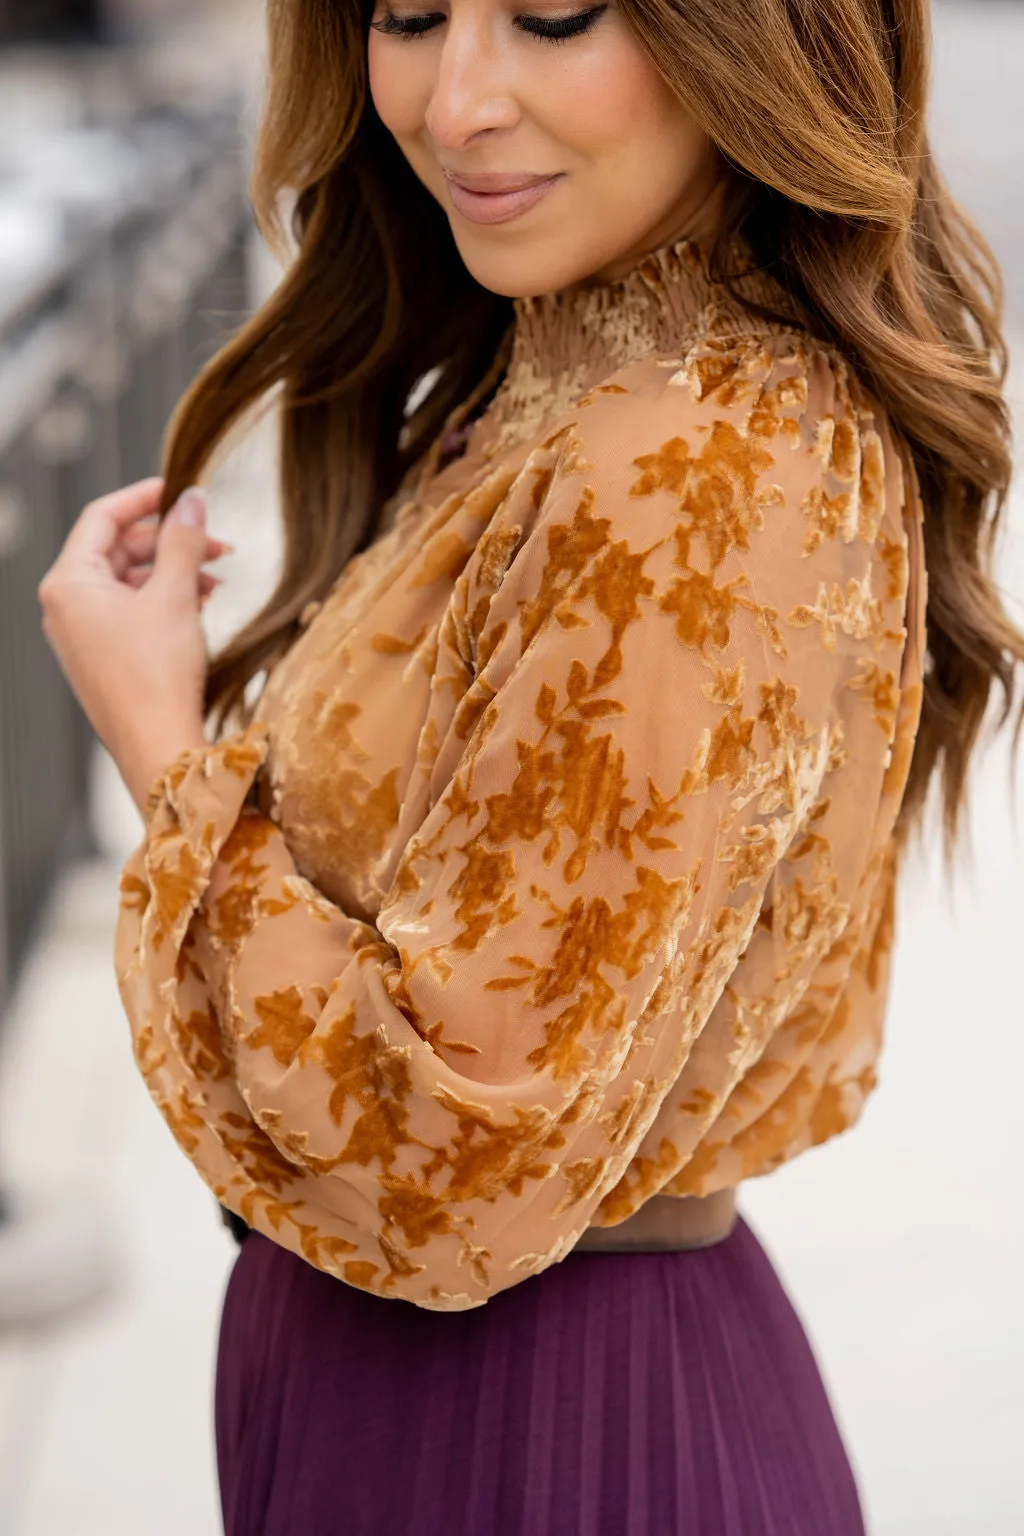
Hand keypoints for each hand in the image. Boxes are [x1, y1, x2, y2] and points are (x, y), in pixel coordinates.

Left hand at [38, 478, 229, 814]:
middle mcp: (65, 606)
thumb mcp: (177, 596)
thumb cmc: (158, 675)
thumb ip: (184, 541)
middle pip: (117, 550)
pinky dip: (164, 602)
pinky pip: (129, 613)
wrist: (157, 748)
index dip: (144, 498)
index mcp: (68, 583)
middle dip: (169, 543)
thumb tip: (193, 499)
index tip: (183, 491)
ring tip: (217, 581)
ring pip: (128, 583)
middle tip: (218, 545)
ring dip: (173, 574)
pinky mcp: (100, 659)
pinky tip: (201, 607)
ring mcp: (80, 635)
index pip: (102, 517)